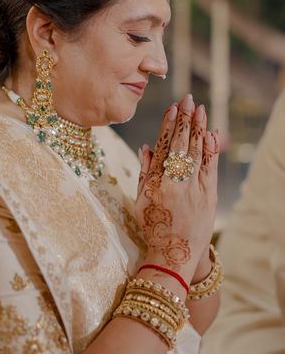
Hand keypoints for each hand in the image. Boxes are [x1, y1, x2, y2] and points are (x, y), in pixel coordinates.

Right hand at [135, 94, 218, 281]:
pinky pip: (210, 167)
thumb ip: (145, 172)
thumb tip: (145, 147)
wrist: (175, 253)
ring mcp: (194, 189)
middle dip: (185, 120)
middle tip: (188, 99)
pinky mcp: (209, 195)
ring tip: (200, 109)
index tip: (171, 108)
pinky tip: (210, 133)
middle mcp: (175, 183)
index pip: (162, 147)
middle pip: (181, 145)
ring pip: (197, 152)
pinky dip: (211, 149)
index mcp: (155, 182)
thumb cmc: (154, 226)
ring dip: (199, 128)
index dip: (167, 126)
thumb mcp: (142, 200)